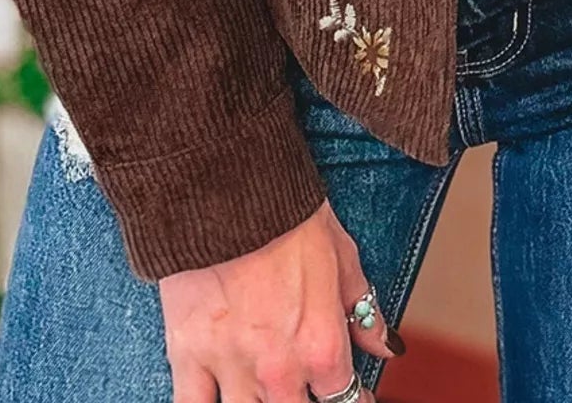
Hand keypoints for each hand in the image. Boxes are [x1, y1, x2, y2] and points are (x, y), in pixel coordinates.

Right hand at [159, 199, 397, 402]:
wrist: (227, 190)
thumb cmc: (286, 215)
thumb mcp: (342, 256)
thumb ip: (362, 308)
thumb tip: (383, 343)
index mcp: (322, 345)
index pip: (343, 399)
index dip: (351, 398)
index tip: (351, 394)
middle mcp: (279, 368)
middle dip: (303, 402)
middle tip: (303, 386)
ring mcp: (231, 367)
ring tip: (263, 388)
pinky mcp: (187, 356)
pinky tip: (219, 399)